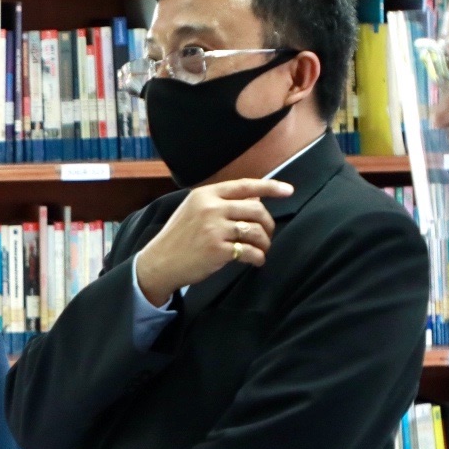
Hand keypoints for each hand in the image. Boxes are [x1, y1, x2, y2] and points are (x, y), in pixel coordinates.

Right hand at [133, 178, 290, 303]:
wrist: (159, 262)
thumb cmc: (178, 238)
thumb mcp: (193, 211)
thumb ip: (220, 202)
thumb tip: (254, 199)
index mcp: (205, 194)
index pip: (245, 186)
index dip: (270, 187)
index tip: (288, 191)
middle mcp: (211, 208)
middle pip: (255, 209)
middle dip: (267, 224)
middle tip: (267, 235)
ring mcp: (214, 228)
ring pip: (256, 230)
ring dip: (265, 242)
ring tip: (262, 250)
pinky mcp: (218, 249)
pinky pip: (250, 251)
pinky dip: (258, 257)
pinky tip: (256, 261)